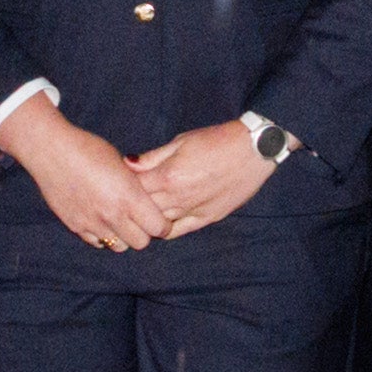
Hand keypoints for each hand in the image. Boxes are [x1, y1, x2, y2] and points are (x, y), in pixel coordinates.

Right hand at [0, 97, 173, 251]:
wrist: (51, 151)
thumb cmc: (89, 149)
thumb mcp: (122, 164)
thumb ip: (136, 186)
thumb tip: (148, 200)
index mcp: (129, 196)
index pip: (158, 227)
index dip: (162, 224)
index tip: (160, 218)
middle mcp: (112, 214)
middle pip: (141, 243)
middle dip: (145, 233)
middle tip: (141, 220)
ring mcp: (92, 223)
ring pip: (119, 246)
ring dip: (123, 237)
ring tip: (120, 220)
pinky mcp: (75, 226)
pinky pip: (97, 242)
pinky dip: (103, 235)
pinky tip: (101, 219)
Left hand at [127, 119, 270, 240]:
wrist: (253, 150)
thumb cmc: (216, 140)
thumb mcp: (181, 141)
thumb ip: (152, 157)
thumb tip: (126, 164)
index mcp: (168, 176)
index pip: (133, 190)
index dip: (123, 187)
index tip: (118, 183)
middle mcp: (178, 198)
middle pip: (142, 210)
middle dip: (131, 205)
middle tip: (124, 200)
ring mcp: (193, 211)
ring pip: (158, 224)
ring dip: (146, 219)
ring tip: (139, 212)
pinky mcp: (207, 218)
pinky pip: (178, 231)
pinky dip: (165, 230)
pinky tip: (159, 223)